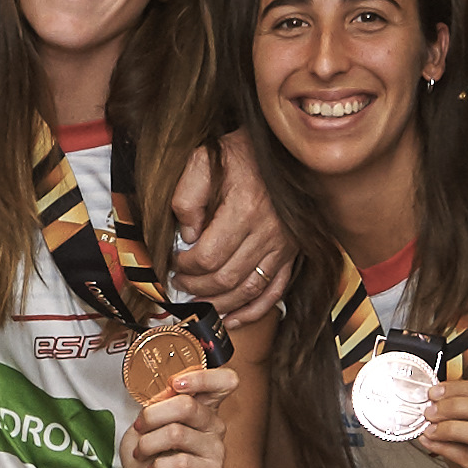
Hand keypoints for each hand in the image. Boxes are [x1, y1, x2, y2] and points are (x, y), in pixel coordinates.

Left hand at [124, 364, 233, 467]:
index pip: (224, 381)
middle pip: (187, 405)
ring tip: (142, 453)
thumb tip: (165, 393)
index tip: (175, 384)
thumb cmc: (148, 456)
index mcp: (202, 407)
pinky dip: (157, 465)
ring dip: (148, 444)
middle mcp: (213, 425)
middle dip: (152, 416)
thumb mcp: (145, 423)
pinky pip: (180, 462)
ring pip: (176, 433)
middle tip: (140, 428)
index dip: (202, 377)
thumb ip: (157, 404)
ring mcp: (216, 451)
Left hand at [169, 141, 289, 324]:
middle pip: (226, 278)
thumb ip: (188, 197)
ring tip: (198, 302)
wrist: (284, 149)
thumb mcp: (203, 160)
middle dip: (197, 287)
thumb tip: (187, 236)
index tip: (175, 262)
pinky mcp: (292, 254)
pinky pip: (275, 292)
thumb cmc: (240, 153)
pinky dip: (252, 311)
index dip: (185, 266)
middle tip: (180, 283)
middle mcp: (268, 231)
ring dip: (220, 303)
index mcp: (244, 208)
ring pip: (248, 290)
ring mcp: (284, 246)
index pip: (208, 255)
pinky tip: (232, 318)